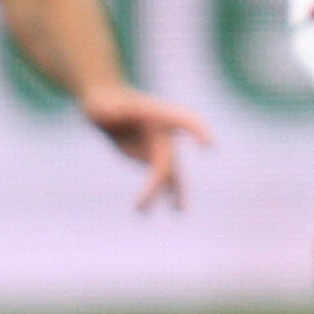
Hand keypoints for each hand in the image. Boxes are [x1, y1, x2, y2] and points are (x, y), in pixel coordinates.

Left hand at [78, 81, 212, 210]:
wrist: (106, 106)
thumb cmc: (106, 103)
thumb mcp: (103, 105)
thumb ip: (111, 110)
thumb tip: (112, 113)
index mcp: (159, 114)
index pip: (185, 120)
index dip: (198, 132)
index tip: (209, 146)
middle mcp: (165, 132)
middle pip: (166, 162)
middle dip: (156, 184)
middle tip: (139, 207)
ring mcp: (161, 147)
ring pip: (171, 174)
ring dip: (174, 193)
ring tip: (178, 211)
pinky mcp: (153, 159)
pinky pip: (162, 179)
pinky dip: (163, 194)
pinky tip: (171, 210)